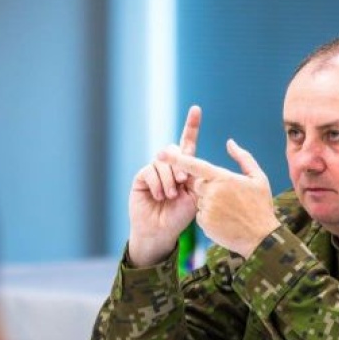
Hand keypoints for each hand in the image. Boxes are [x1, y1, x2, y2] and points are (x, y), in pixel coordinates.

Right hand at [127, 105, 201, 266]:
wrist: (161, 231)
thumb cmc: (180, 216)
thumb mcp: (195, 196)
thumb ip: (194, 177)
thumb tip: (188, 165)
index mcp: (185, 168)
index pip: (189, 143)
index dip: (192, 125)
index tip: (196, 109)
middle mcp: (169, 165)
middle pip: (174, 149)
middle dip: (180, 164)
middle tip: (184, 182)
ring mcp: (155, 170)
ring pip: (163, 161)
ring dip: (169, 179)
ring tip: (170, 196)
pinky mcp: (142, 177)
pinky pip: (150, 170)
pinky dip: (157, 184)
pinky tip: (159, 196)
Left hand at [159, 139, 280, 257]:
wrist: (261, 238)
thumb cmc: (261, 207)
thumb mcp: (259, 178)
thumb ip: (243, 158)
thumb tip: (230, 142)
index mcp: (223, 178)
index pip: (194, 165)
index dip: (176, 159)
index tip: (160, 154)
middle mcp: (211, 192)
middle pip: (197, 183)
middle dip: (207, 187)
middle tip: (228, 197)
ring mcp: (206, 208)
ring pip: (199, 200)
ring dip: (210, 203)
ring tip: (230, 212)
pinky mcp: (203, 223)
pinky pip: (200, 215)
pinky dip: (209, 217)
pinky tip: (225, 221)